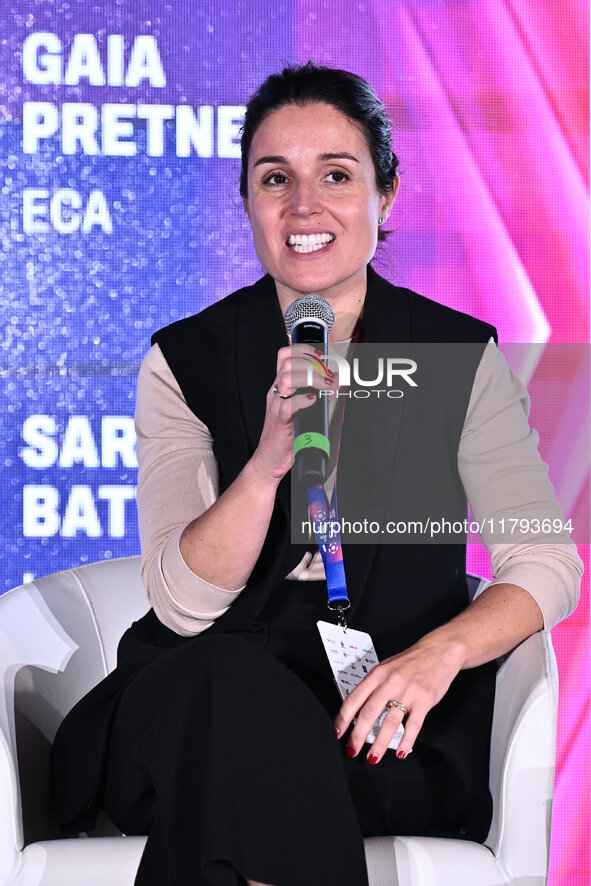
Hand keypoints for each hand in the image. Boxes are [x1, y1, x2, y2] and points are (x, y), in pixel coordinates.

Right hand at [251, 343, 336, 482]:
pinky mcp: (280, 422)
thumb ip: (314, 395)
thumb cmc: (284, 437)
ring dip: (310, 378)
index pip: (284, 356)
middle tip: (327, 374)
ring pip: (286, 378)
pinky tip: (313, 401)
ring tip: (325, 385)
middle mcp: (276, 393)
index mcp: (279, 388)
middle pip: (287, 363)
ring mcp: (276, 406)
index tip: (321, 356)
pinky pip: (288, 405)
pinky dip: (303, 400)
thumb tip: (334, 384)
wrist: (269, 460)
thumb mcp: (298, 410)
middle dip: (312, 363)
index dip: (303, 350)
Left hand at [334, 635, 463, 763]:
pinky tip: (400, 752)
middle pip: (369, 713)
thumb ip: (373, 686)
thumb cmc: (411, 661)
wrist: (439, 651)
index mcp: (378, 674)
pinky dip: (406, 741)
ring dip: (379, 744)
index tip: (337, 732)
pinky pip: (413, 725)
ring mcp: (408, 691)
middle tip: (352, 750)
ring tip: (373, 757)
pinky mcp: (424, 700)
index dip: (343, 717)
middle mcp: (390, 682)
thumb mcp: (386, 667)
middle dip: (358, 736)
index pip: (354, 698)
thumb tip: (356, 708)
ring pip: (390, 723)